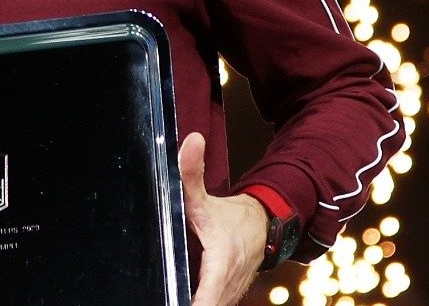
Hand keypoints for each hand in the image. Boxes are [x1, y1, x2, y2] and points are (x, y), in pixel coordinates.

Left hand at [180, 132, 267, 305]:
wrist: (264, 227)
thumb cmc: (231, 216)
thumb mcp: (205, 197)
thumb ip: (191, 173)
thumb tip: (191, 141)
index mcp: (222, 261)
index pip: (209, 292)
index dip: (198, 302)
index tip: (182, 305)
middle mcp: (228, 283)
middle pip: (206, 304)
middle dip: (186, 304)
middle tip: (164, 299)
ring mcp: (228, 293)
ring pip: (210, 305)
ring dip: (191, 303)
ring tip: (169, 298)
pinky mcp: (225, 297)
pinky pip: (212, 303)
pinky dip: (198, 303)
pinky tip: (178, 298)